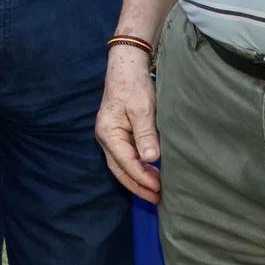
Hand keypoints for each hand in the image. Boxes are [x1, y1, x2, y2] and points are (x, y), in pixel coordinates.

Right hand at [95, 45, 161, 202]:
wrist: (127, 67)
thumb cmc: (134, 85)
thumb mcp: (142, 109)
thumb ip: (145, 134)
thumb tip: (151, 159)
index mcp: (108, 132)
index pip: (125, 162)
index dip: (142, 177)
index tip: (158, 188)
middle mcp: (105, 137)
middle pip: (120, 169)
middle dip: (138, 185)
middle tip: (157, 198)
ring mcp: (111, 136)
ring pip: (122, 165)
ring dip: (137, 179)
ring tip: (155, 192)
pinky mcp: (119, 134)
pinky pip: (126, 157)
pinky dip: (137, 169)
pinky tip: (150, 173)